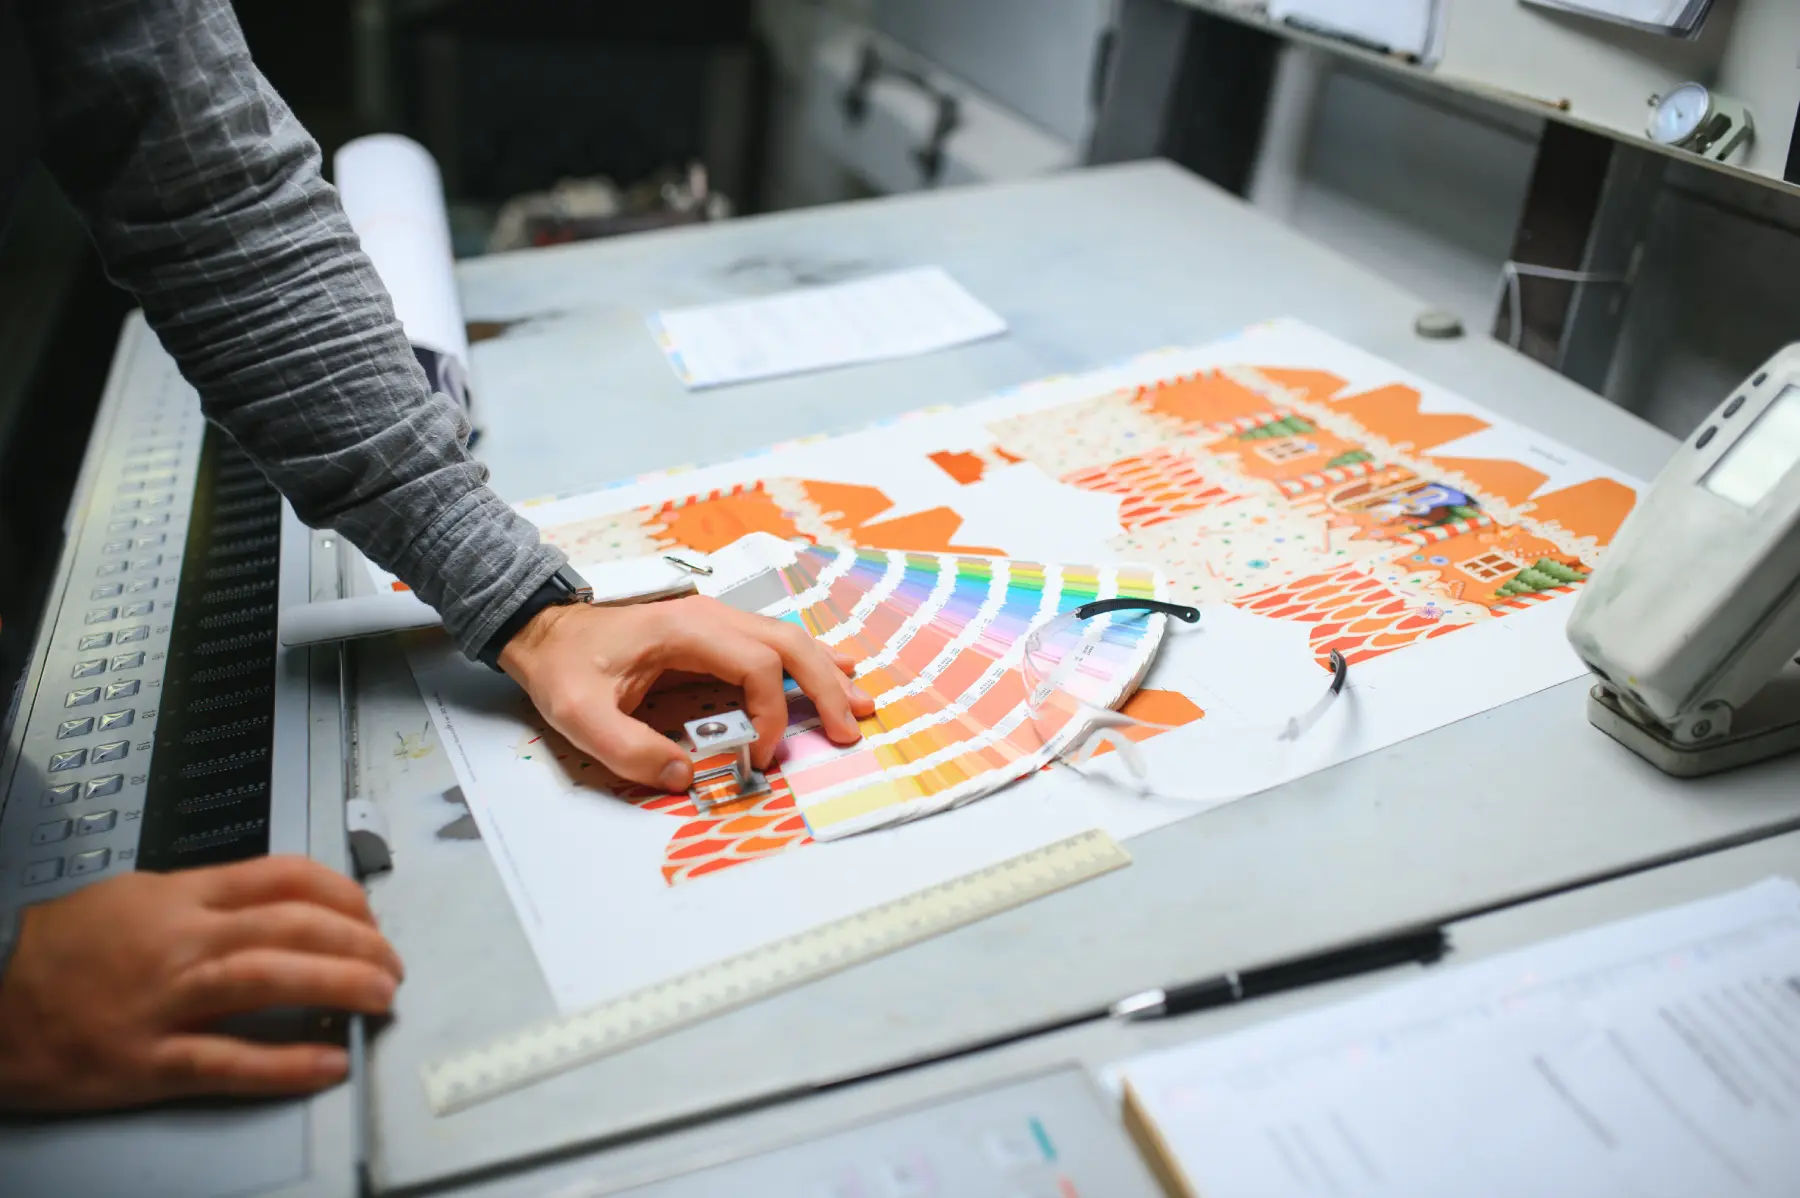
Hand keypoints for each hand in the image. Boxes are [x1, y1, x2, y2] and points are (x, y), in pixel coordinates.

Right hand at [0, 856, 401, 1112]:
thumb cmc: (63, 949)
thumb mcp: (140, 896)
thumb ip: (210, 897)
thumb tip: (282, 904)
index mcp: (184, 897)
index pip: (284, 877)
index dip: (344, 894)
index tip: (371, 915)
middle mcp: (182, 941)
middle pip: (292, 925)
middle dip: (359, 943)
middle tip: (391, 964)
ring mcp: (166, 1001)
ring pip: (270, 980)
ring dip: (340, 986)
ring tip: (381, 998)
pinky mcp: (147, 1061)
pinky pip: (229, 1061)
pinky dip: (285, 1064)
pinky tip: (328, 1063)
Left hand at [500, 596, 875, 790]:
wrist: (543, 629)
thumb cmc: (561, 667)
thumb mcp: (579, 714)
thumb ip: (628, 750)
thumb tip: (686, 776)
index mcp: (686, 629)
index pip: (755, 666)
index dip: (770, 714)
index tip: (761, 756)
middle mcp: (710, 617)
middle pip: (787, 644)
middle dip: (825, 686)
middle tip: (852, 728)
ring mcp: (714, 622)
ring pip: (786, 640)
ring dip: (824, 672)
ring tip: (861, 700)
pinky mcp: (711, 635)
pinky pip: (769, 644)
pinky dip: (805, 661)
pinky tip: (834, 670)